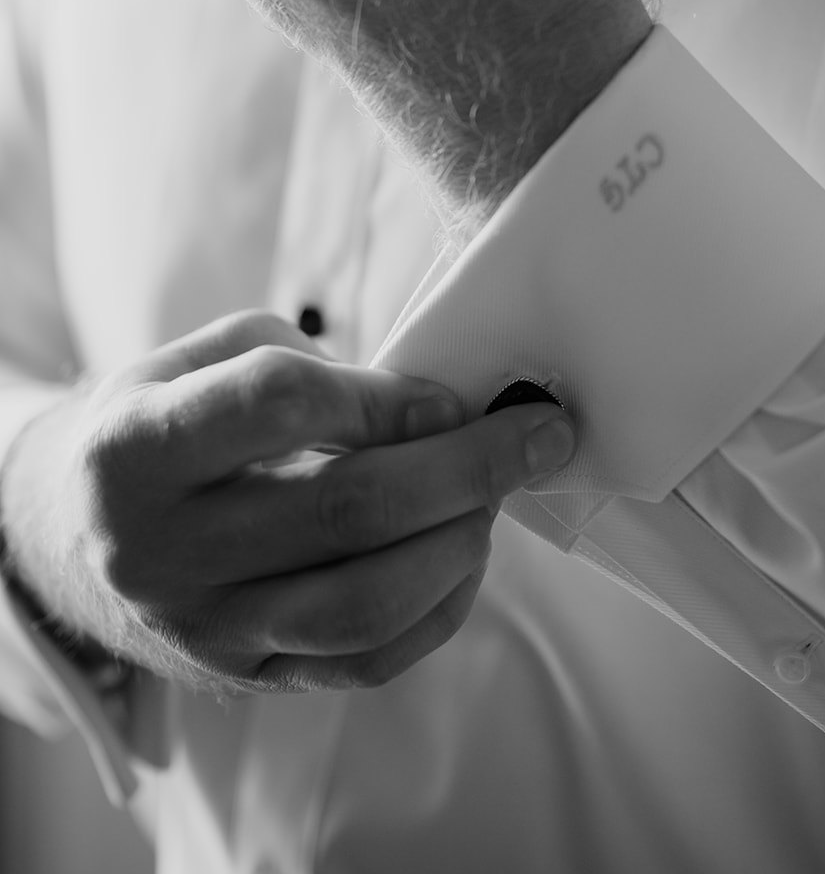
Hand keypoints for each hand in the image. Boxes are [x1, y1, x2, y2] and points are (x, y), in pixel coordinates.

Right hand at [0, 312, 573, 692]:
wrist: (76, 534)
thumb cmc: (161, 422)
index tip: (448, 391)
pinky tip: (466, 553)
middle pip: (344, 512)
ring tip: (498, 495)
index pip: (279, 406)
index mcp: (138, 448)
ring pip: (363, 605)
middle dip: (465, 467)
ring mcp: (205, 628)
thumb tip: (428, 400)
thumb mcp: (195, 358)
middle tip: (538, 433)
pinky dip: (439, 609)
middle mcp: (163, 549)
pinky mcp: (247, 678)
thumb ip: (297, 362)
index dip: (383, 395)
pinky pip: (365, 663)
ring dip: (461, 543)